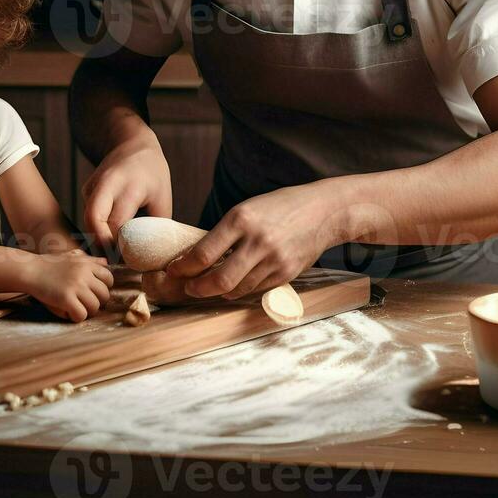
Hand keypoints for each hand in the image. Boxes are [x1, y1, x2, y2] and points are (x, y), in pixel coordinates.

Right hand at [24, 252, 113, 322]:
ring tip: (76, 309)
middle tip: (84, 303)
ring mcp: (76, 286)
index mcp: (87, 263)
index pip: (109, 278)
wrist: (30, 270)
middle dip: (96, 302)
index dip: (102, 288)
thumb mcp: (71, 256)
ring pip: (95, 307)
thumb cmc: (50, 265)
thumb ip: (90, 260)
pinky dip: (76, 317)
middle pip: (104, 295)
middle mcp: (84, 273)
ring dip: (87, 311)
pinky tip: (68, 313)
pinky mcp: (66, 298)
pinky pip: (82, 315)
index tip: (92, 292)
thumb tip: (106, 262)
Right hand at [81, 134, 171, 248]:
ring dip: (98, 236)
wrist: (132, 143)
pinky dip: (97, 227)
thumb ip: (154, 226)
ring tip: (112, 251)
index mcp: (130, 186)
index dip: (119, 244)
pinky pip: (90, 214)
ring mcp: (94, 185)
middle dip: (100, 242)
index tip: (127, 259)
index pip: (117, 223)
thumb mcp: (162, 198)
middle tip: (112, 259)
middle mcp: (107, 184)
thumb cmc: (152, 173)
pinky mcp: (87, 189)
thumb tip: (149, 256)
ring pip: (90, 219)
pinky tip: (108, 235)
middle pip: (93, 219)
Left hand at [166, 183, 334, 298]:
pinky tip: (235, 285)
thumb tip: (197, 256)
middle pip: (219, 279)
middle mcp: (257, 240)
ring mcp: (274, 259)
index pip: (204, 253)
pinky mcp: (287, 273)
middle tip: (189, 288)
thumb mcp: (248, 209)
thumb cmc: (280, 206)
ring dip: (219, 291)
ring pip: (237, 289)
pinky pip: (256, 289)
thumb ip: (226, 232)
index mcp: (241, 218)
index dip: (184, 267)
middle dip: (198, 288)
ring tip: (209, 286)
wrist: (324, 211)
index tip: (174, 270)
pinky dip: (241, 290)